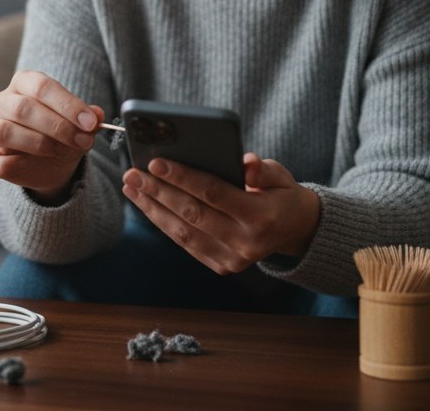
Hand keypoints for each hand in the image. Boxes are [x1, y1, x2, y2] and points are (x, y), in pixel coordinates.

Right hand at [0, 70, 104, 204]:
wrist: (52, 164)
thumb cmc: (63, 135)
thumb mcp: (80, 124)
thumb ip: (89, 118)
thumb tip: (97, 115)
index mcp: (24, 83)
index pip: (42, 86)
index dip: (68, 105)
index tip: (91, 123)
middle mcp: (3, 101)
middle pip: (23, 107)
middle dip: (58, 126)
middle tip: (83, 141)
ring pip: (4, 131)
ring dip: (38, 143)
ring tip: (62, 151)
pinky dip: (8, 165)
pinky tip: (28, 166)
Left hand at [121, 153, 320, 273]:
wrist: (297, 232)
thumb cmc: (282, 194)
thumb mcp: (281, 175)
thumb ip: (263, 168)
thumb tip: (245, 162)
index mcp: (261, 216)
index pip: (214, 193)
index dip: (183, 177)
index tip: (156, 162)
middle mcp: (246, 242)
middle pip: (193, 214)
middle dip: (158, 192)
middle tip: (133, 174)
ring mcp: (233, 259)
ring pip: (183, 233)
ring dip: (153, 209)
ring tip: (132, 188)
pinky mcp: (223, 267)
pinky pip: (186, 244)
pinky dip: (164, 224)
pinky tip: (148, 205)